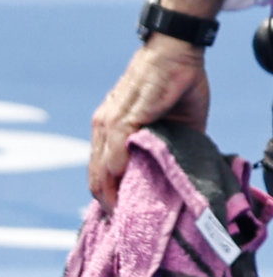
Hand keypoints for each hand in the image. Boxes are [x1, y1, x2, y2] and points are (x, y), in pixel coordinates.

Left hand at [90, 33, 211, 201]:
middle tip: (122, 225)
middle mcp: (103, 129)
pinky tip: (129, 191)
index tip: (121, 216)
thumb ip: (171, 147)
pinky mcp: (123, 118)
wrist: (173, 51)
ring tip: (125, 216)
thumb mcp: (174, 124)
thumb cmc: (175, 83)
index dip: (109, 195)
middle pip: (96, 176)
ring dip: (111, 195)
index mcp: (110, 131)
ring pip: (101, 169)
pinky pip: (116, 153)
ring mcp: (109, 123)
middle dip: (108, 204)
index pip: (102, 171)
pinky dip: (120, 175)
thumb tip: (180, 173)